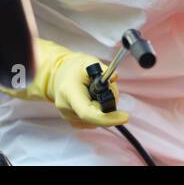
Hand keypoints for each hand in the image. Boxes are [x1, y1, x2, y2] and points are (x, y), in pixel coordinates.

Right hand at [3, 39, 129, 128]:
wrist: (58, 74)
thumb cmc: (74, 68)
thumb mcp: (89, 62)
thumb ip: (103, 70)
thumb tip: (115, 77)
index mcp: (69, 92)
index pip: (88, 113)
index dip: (108, 118)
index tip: (125, 116)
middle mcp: (66, 107)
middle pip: (95, 118)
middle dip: (109, 108)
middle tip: (110, 91)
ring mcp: (67, 116)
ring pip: (96, 121)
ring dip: (103, 110)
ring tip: (98, 93)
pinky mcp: (72, 121)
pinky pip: (92, 122)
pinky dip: (98, 113)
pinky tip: (93, 100)